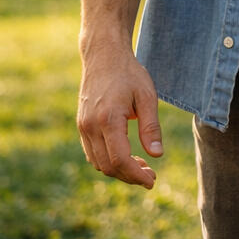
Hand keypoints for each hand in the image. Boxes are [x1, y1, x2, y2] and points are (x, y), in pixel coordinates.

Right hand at [76, 43, 162, 188]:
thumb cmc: (129, 74)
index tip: (152, 181)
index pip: (119, 159)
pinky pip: (92, 153)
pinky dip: (108, 161)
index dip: (136, 175)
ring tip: (143, 167)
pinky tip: (127, 157)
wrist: (103, 57)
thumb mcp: (147, 96)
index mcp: (108, 120)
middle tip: (151, 176)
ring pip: (98, 163)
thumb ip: (151, 126)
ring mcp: (83, 127)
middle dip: (130, 176)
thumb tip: (157, 155)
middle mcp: (90, 127)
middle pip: (108, 166)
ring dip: (119, 171)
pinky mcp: (81, 126)